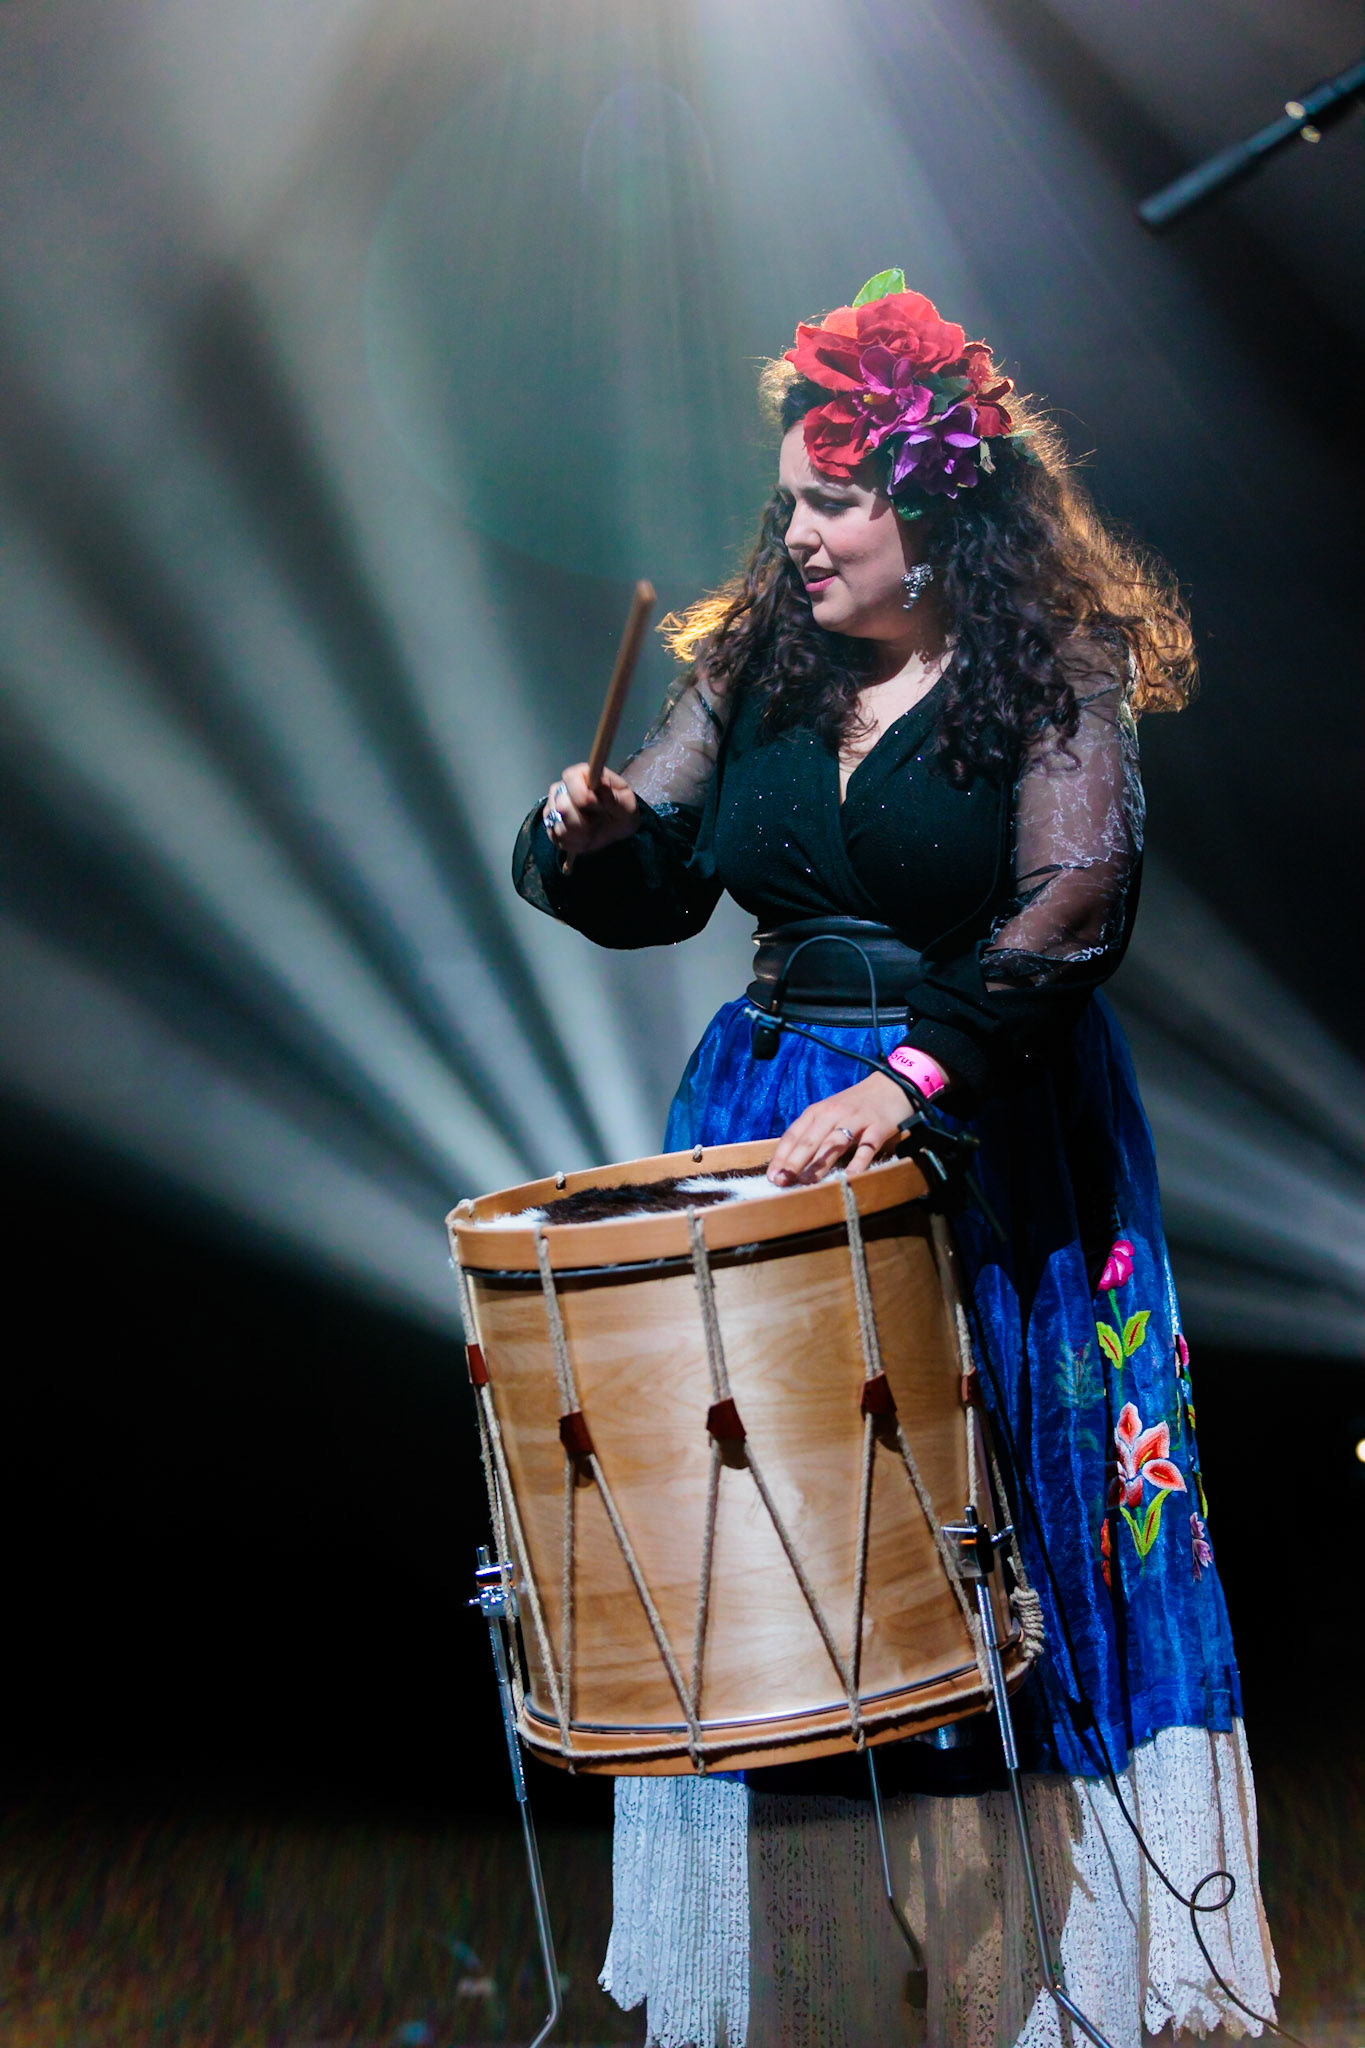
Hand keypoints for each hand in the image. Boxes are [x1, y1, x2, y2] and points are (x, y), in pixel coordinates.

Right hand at [543, 763, 639, 864]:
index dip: (585, 796)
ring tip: (594, 830)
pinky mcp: (550, 827)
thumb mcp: (627, 804)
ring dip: (583, 835)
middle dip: (585, 821)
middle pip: (563, 807)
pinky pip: (559, 840)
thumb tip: (602, 785)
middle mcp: (561, 789)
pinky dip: (577, 844)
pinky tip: (586, 838)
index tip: (599, 807)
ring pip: (561, 827)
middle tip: (599, 821)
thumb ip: (614, 796)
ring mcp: (552, 808)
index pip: (571, 780)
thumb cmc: (620, 811)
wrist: (615, 829)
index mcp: (580, 775)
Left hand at [767, 1072, 913, 1185]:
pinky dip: (859, 1161)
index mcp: (817, 1111)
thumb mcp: (830, 1113)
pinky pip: (867, 1146)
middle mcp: (833, 1114)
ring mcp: (856, 1120)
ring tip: (807, 1182)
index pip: (794, 1135)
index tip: (772, 1176)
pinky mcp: (878, 1126)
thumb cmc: (855, 1104)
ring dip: (819, 1163)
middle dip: (794, 1162)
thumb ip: (814, 1133)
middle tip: (782, 1181)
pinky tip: (849, 1176)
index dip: (782, 1156)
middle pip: (810, 1140)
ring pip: (834, 1143)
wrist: (892, 1085)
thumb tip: (791, 1163)